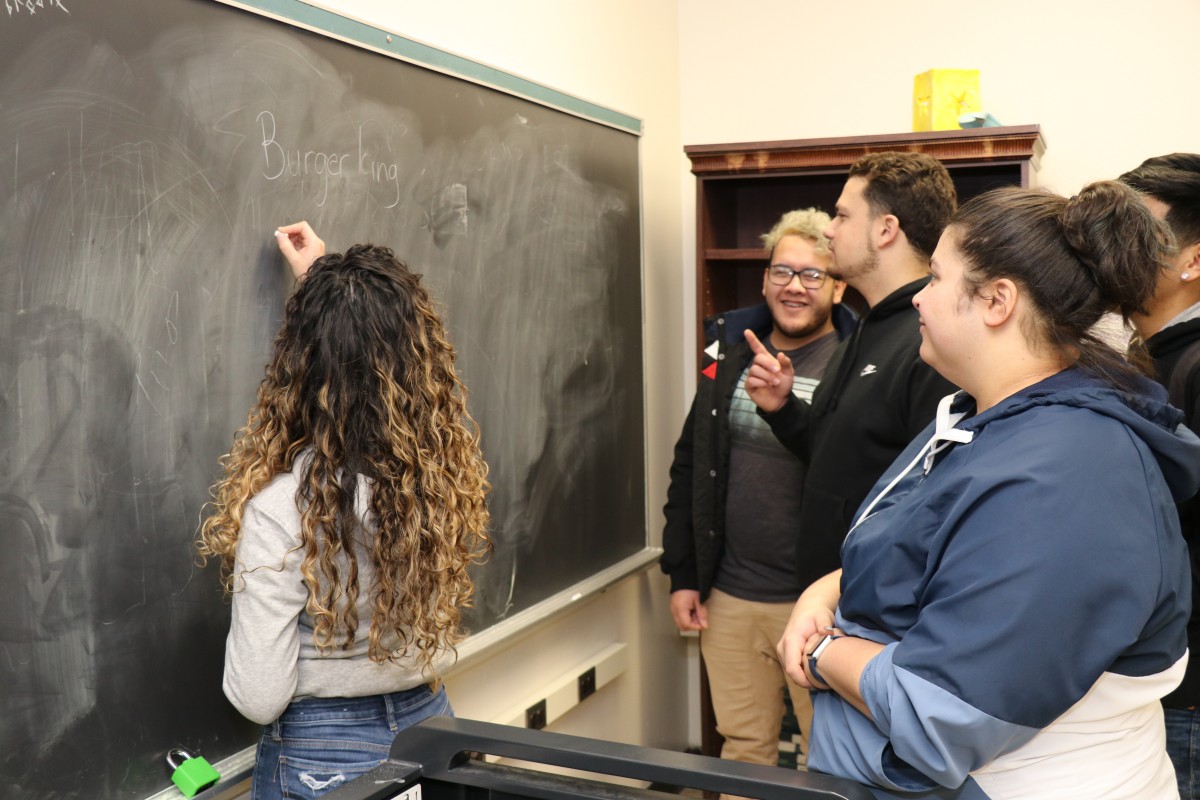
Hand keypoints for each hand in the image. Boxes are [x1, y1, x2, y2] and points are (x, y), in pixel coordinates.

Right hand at [275, 221, 324, 279]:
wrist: (315, 283)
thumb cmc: (306, 273)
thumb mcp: (293, 259)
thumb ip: (285, 245)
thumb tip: (278, 235)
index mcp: (314, 242)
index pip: (302, 226)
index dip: (290, 227)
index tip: (280, 232)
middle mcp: (317, 242)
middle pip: (302, 230)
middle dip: (291, 233)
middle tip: (282, 239)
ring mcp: (316, 246)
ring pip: (302, 236)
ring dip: (292, 239)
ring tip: (286, 246)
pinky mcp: (313, 250)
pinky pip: (303, 242)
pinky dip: (296, 244)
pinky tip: (291, 250)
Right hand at [669, 590, 707, 631]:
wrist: (684, 579)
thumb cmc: (691, 588)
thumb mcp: (699, 601)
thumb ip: (702, 614)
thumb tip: (704, 625)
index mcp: (680, 608)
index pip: (687, 625)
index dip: (696, 627)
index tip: (703, 624)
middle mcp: (674, 610)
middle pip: (682, 626)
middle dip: (692, 625)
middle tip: (699, 618)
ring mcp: (673, 609)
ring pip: (680, 623)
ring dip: (689, 622)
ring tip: (696, 612)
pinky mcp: (673, 608)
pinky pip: (679, 618)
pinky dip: (686, 617)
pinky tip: (692, 611)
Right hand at [743, 329, 793, 412]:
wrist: (781, 401)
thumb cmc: (784, 386)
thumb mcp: (789, 373)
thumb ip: (786, 363)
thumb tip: (780, 354)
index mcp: (767, 361)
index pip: (757, 348)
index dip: (752, 340)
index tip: (747, 331)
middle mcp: (758, 366)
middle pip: (758, 358)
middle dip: (768, 364)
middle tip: (777, 371)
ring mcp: (753, 376)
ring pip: (755, 370)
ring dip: (767, 376)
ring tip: (775, 383)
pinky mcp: (749, 385)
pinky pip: (752, 380)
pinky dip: (761, 383)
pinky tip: (766, 386)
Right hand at [777, 570, 840, 686]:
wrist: (808, 608)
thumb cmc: (817, 613)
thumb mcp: (823, 616)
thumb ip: (824, 624)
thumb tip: (827, 632)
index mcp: (791, 640)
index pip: (792, 668)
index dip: (804, 680)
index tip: (819, 684)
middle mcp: (783, 647)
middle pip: (791, 673)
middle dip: (807, 681)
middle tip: (825, 681)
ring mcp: (782, 651)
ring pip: (792, 673)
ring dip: (805, 677)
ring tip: (822, 674)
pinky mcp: (785, 654)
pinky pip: (793, 668)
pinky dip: (803, 672)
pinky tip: (816, 669)